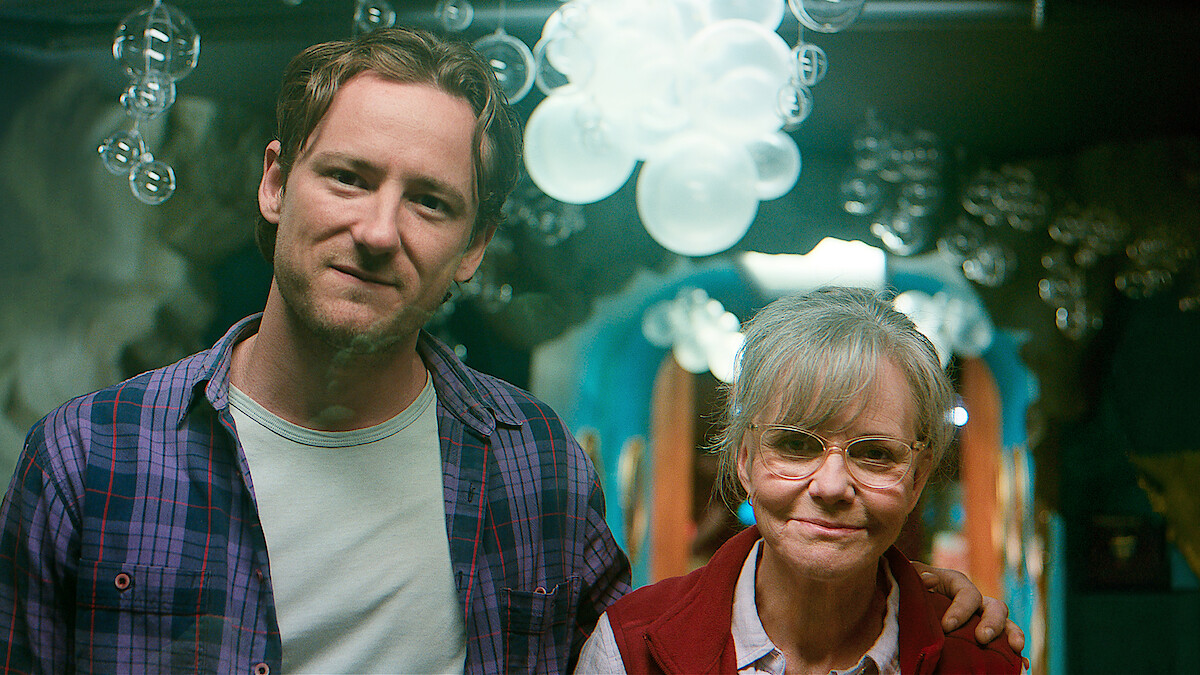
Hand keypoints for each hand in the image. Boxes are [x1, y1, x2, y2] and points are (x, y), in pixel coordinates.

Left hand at [911, 562, 1025, 657]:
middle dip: (991, 623)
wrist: (909, 600)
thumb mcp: (909, 577)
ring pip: (1006, 623)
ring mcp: (982, 617)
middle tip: (981, 638)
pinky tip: (1022, 665)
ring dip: (1012, 634)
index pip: (967, 594)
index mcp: (957, 583)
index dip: (960, 610)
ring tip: (1015, 648)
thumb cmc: (909, 587)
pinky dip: (1015, 653)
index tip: (946, 626)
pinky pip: (1005, 643)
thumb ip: (917, 576)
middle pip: (995, 607)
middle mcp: (975, 599)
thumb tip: (929, 579)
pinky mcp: (985, 635)